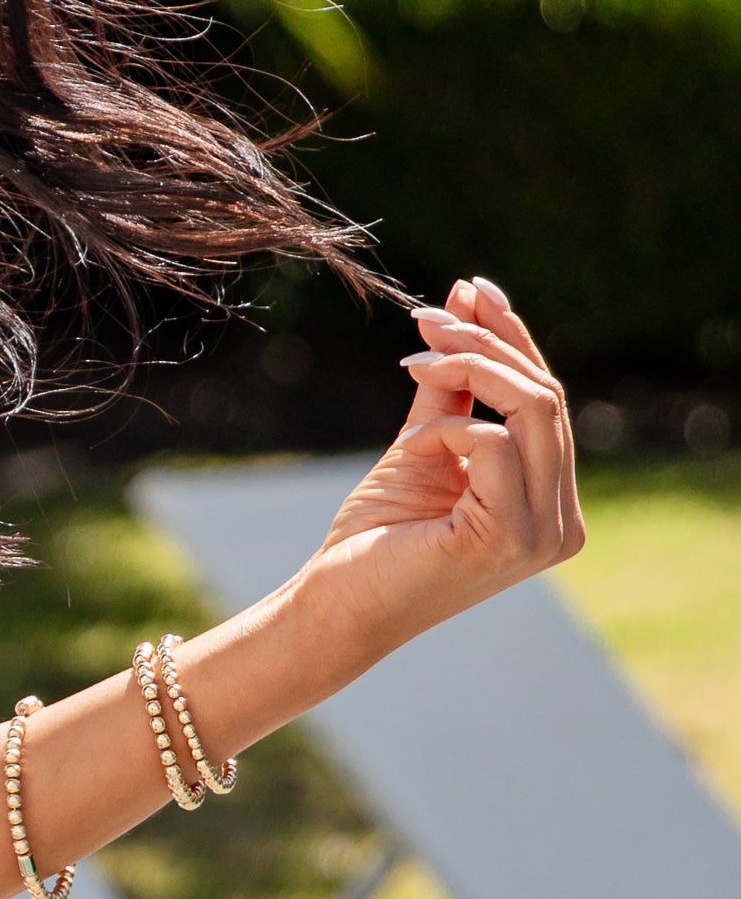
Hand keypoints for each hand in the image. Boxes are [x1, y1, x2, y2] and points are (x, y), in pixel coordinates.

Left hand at [299, 273, 583, 672]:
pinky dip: (445, 430)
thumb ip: (452, 385)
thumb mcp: (420, 443)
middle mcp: (564, 523)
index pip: (549, 403)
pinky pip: (494, 443)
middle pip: (547, 398)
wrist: (333, 608)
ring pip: (534, 409)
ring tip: (415, 359)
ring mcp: (546, 533)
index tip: (471, 289)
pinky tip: (409, 450)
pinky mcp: (511, 536)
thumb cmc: (374, 538)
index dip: (514, 338)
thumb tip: (467, 298)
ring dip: (469, 368)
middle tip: (426, 318)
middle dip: (486, 343)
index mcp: (552, 502)